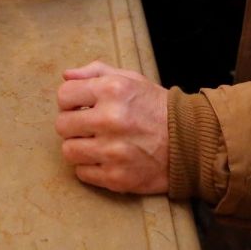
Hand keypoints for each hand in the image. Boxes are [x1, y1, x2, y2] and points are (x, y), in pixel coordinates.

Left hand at [56, 60, 168, 193]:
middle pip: (62, 125)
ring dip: (79, 146)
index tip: (79, 105)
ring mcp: (112, 151)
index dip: (69, 100)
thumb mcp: (130, 78)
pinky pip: (82, 173)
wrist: (188, 142)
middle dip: (72, 124)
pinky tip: (104, 158)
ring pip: (69, 151)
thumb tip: (66, 76)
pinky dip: (89, 167)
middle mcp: (110, 119)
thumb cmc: (155, 106)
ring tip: (94, 142)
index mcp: (112, 90)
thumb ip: (95, 72)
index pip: (64, 96)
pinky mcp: (116, 177)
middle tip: (87, 124)